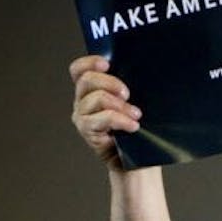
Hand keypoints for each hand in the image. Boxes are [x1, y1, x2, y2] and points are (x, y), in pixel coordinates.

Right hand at [69, 55, 141, 171]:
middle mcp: (83, 100)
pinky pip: (100, 119)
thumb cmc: (139, 127)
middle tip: (127, 94)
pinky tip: (133, 126)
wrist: (139, 158)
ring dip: (119, 105)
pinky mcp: (87, 131)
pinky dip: (119, 120)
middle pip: (86, 79)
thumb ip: (131, 85)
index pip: (79, 70)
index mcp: (92, 88)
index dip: (89, 62)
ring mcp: (82, 115)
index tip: (107, 63)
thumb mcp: (136, 101)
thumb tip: (142, 67)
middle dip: (109, 82)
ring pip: (94, 98)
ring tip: (136, 114)